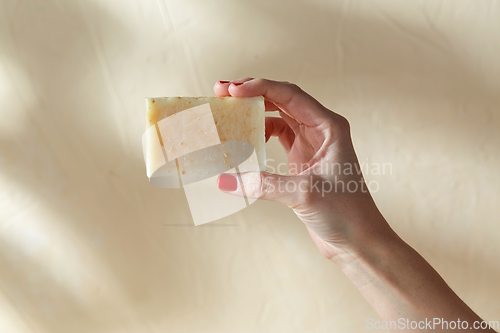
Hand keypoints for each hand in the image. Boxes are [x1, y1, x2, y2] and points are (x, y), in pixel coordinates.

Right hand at [215, 78, 393, 261]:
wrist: (357, 239)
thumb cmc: (346, 213)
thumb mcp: (304, 194)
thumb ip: (264, 184)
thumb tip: (225, 180)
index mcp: (329, 126)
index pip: (290, 95)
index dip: (260, 87)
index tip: (232, 90)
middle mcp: (320, 129)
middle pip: (281, 99)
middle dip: (251, 93)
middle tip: (222, 91)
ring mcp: (310, 143)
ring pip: (277, 116)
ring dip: (253, 111)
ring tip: (228, 109)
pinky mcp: (301, 159)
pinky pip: (275, 136)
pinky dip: (257, 134)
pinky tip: (244, 137)